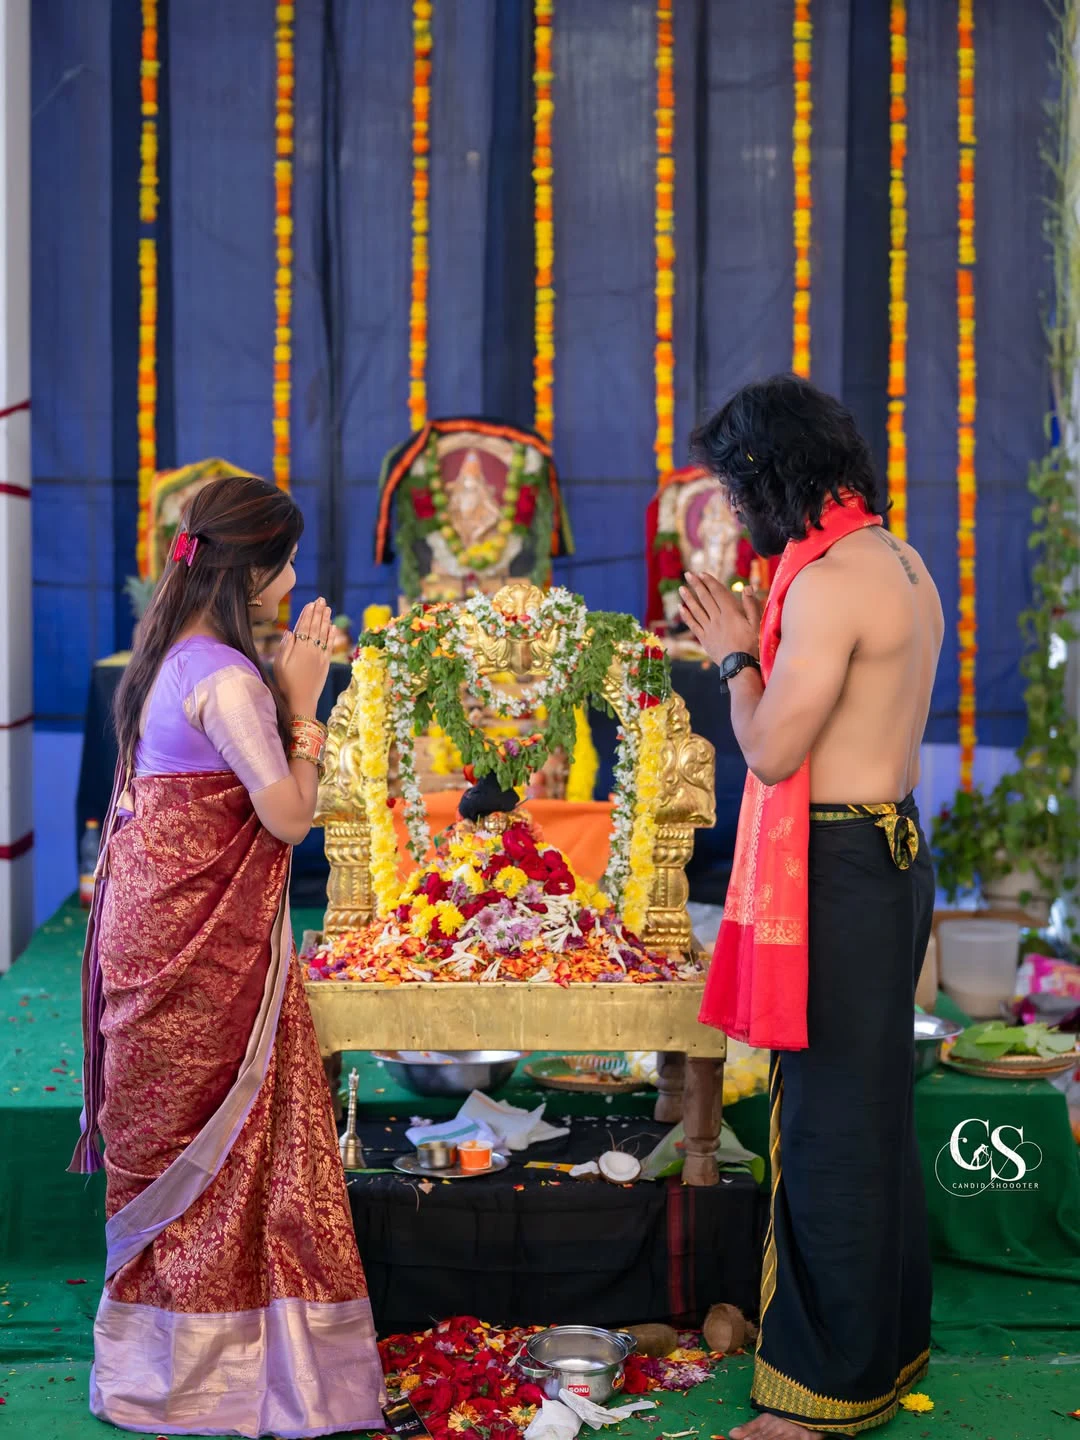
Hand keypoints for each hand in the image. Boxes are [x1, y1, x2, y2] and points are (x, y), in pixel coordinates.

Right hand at [274, 598, 332, 715]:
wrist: (300, 701)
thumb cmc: (285, 684)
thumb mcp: (279, 665)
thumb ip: (285, 647)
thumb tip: (290, 631)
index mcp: (299, 649)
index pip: (304, 627)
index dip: (307, 614)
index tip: (311, 603)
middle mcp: (312, 650)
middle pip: (315, 627)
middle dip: (318, 612)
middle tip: (321, 600)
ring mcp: (320, 657)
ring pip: (324, 634)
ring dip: (326, 620)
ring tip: (328, 608)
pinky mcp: (326, 664)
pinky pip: (330, 646)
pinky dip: (332, 636)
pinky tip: (333, 627)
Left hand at [678, 573, 760, 667]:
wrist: (739, 665)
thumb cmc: (751, 644)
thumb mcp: (756, 623)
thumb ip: (751, 605)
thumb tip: (747, 587)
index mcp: (730, 613)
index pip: (717, 593)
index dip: (709, 582)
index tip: (702, 573)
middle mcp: (717, 618)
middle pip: (705, 598)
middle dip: (696, 585)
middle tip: (688, 574)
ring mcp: (709, 629)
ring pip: (696, 610)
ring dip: (688, 598)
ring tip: (681, 588)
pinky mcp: (704, 639)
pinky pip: (693, 625)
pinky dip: (687, 616)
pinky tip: (681, 609)